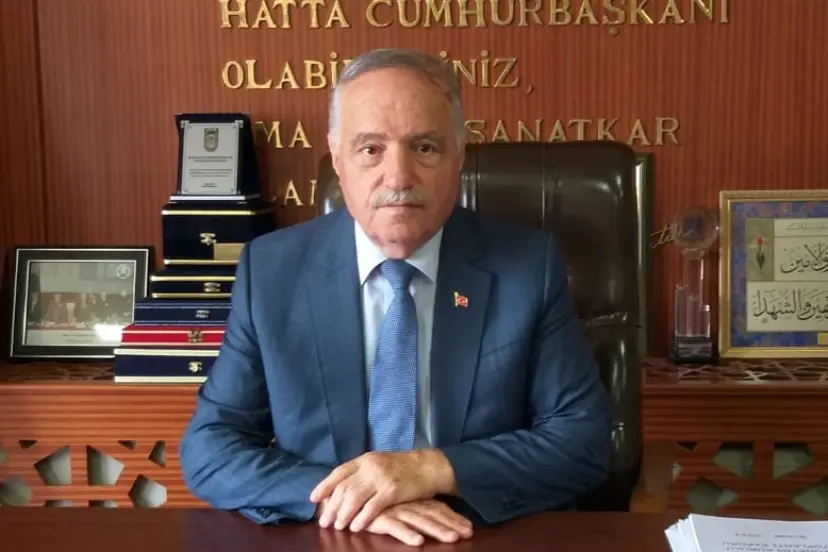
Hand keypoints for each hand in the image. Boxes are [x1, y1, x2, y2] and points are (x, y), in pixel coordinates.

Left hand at [310, 450, 454, 531]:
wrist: (429, 467)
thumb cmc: (402, 468)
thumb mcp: (379, 463)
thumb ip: (362, 472)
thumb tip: (341, 487)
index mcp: (365, 459)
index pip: (339, 472)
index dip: (325, 485)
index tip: (313, 498)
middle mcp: (370, 467)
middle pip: (344, 488)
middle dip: (331, 506)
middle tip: (324, 521)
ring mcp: (381, 478)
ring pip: (354, 498)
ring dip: (343, 514)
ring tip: (337, 526)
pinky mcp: (393, 491)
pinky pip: (372, 507)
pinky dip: (361, 518)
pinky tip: (355, 527)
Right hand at [364, 500, 473, 546]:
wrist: (348, 497)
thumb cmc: (375, 503)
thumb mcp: (399, 506)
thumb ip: (415, 511)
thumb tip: (433, 522)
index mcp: (413, 501)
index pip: (437, 509)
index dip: (454, 519)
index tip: (469, 529)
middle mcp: (407, 504)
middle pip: (433, 515)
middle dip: (451, 525)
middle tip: (466, 534)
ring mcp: (394, 510)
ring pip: (419, 521)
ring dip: (435, 530)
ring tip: (451, 538)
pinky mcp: (379, 518)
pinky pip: (395, 527)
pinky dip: (406, 534)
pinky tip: (418, 541)